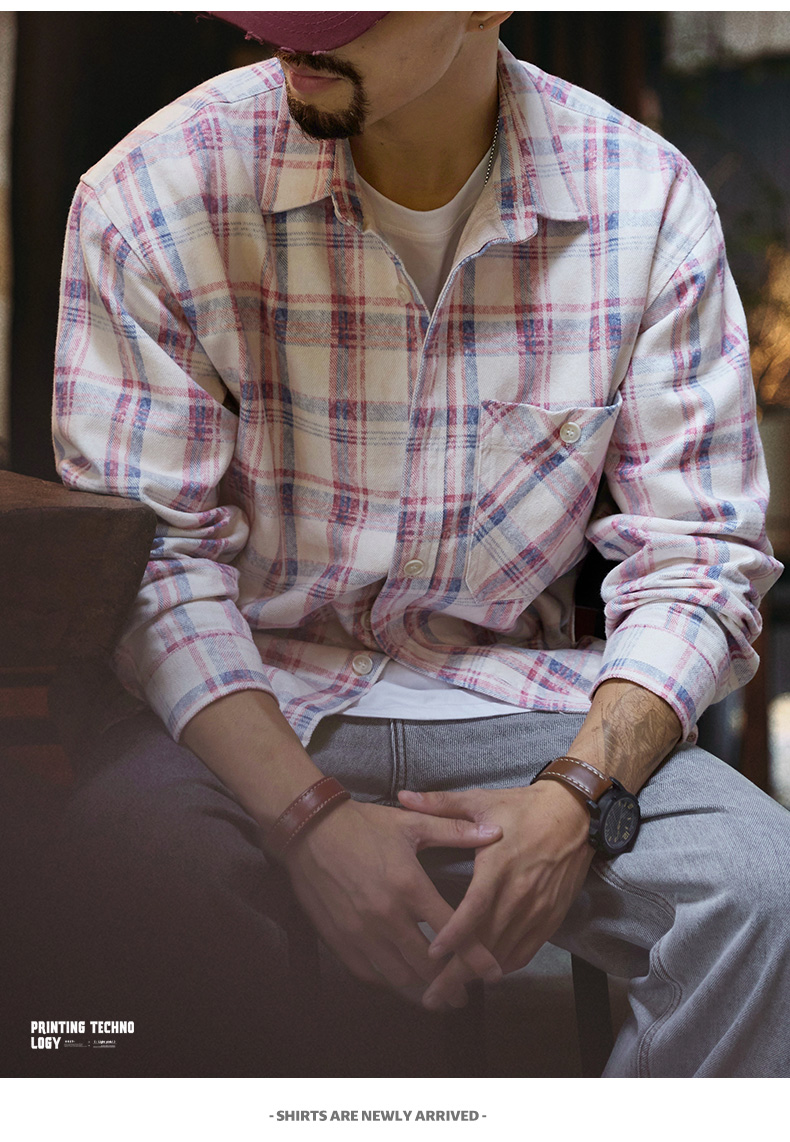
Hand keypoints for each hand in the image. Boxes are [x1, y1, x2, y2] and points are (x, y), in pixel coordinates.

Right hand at [281, 799, 503, 1005]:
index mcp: (410, 887)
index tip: (494, 973)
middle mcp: (387, 917)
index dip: (476, 957)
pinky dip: (390, 984)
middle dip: (451, 985)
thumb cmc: (363, 825)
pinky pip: (370, 975)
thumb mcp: (412, 824)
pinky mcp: (340, 940)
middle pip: (427, 966)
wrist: (309, 831)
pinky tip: (401, 985)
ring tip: (438, 999)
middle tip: (466, 994)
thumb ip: (456, 832)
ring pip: (399, 977)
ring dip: (422, 992)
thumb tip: (496, 831)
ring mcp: (361, 932)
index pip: (452, 932)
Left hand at [398, 782, 593, 1009]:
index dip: (453, 935)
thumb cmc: (523, 806)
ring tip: (451, 994)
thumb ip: (439, 805)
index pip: (474, 909)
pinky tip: (487, 975)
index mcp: (498, 865)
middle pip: (486, 941)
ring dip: (479, 975)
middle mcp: (519, 893)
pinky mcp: (551, 916)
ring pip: (505, 951)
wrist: (576, 813)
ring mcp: (538, 908)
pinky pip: (527, 950)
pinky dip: (506, 964)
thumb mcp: (481, 800)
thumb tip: (402, 797)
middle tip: (432, 996)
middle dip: (458, 972)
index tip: (432, 955)